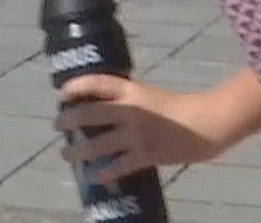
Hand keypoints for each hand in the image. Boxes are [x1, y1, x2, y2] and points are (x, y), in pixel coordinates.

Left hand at [53, 75, 234, 181]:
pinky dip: (103, 172)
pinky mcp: (146, 155)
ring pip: (99, 144)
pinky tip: (92, 175)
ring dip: (78, 150)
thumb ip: (126, 99)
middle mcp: (131, 111)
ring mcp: (137, 134)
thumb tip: (98, 109)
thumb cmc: (175, 108)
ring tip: (65, 153)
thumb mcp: (147, 95)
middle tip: (57, 124)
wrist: (203, 125)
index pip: (98, 83)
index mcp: (132, 91)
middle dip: (69, 119)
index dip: (77, 86)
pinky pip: (119, 166)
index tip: (62, 93)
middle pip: (91, 114)